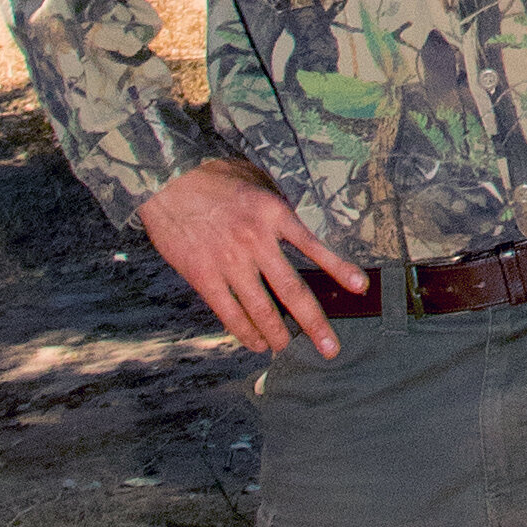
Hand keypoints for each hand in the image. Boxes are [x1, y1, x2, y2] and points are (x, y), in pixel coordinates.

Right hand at [138, 156, 369, 358]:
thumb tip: (296, 226)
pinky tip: (256, 344)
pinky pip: (229, 312)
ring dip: (278, 335)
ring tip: (288, 350)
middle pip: (292, 291)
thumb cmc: (211, 176)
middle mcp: (256, 241)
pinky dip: (244, 332)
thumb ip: (276, 204)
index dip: (339, 268)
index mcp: (273, 213)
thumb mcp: (254, 178)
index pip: (314, 246)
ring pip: (262, 309)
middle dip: (314, 324)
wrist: (166, 180)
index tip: (360, 287)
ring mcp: (229, 262)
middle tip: (331, 347)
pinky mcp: (203, 276)